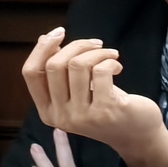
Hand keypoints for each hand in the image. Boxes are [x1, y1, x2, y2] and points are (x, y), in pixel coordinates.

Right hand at [21, 29, 167, 166]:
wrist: (137, 134)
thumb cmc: (106, 107)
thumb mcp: (77, 92)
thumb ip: (61, 73)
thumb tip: (46, 39)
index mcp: (48, 111)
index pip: (30, 73)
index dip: (42, 48)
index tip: (59, 32)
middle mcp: (61, 116)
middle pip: (55, 65)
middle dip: (77, 46)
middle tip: (97, 45)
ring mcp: (83, 115)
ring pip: (78, 65)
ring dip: (98, 52)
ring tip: (111, 55)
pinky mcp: (106, 110)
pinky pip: (101, 70)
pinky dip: (110, 61)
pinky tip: (118, 67)